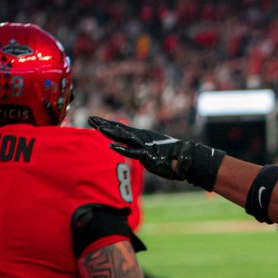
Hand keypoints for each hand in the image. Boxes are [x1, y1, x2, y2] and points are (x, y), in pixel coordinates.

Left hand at [88, 116, 222, 188]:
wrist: (188, 159)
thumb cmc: (172, 157)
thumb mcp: (155, 150)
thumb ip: (145, 149)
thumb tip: (139, 150)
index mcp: (142, 136)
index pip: (121, 128)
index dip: (107, 124)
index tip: (94, 119)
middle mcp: (142, 138)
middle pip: (119, 130)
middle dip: (103, 124)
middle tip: (89, 118)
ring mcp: (144, 146)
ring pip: (124, 138)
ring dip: (109, 133)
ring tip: (96, 128)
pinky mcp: (148, 156)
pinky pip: (133, 152)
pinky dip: (122, 149)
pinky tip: (110, 145)